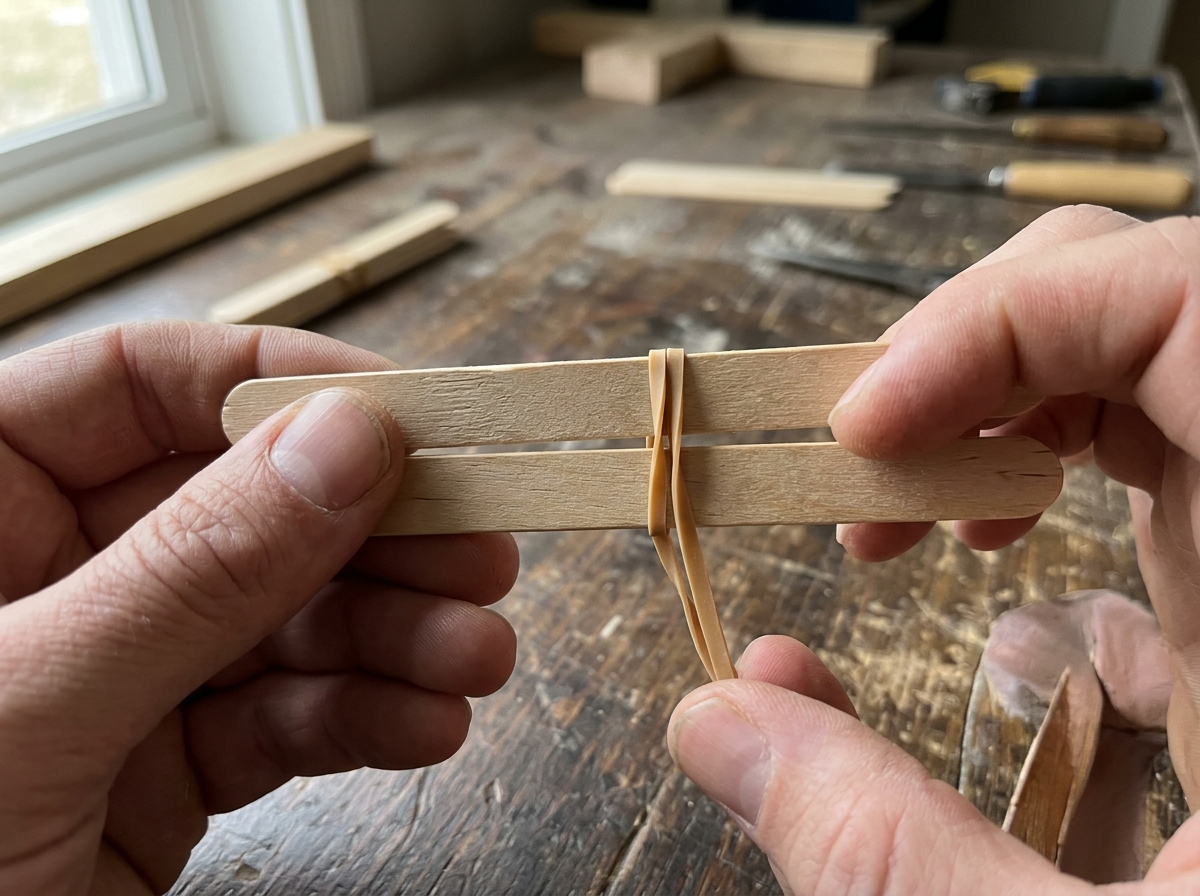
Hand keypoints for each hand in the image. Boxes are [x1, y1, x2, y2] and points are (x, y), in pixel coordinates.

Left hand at [0, 322, 518, 893]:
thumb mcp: (28, 704)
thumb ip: (190, 573)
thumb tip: (343, 444)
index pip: (136, 387)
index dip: (278, 386)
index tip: (407, 416)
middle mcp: (46, 578)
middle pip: (243, 503)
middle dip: (373, 529)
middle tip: (480, 543)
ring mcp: (113, 677)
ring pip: (282, 617)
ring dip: (394, 635)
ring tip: (476, 655)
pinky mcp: (159, 772)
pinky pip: (279, 719)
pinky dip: (361, 720)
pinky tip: (424, 722)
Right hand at [670, 208, 1199, 892]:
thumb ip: (879, 850)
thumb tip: (711, 722)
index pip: (1183, 297)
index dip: (999, 323)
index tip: (859, 432)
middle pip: (1151, 299)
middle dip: (972, 355)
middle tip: (859, 473)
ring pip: (1144, 363)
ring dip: (994, 409)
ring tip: (902, 524)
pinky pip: (1157, 461)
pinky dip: (1040, 474)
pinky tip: (985, 574)